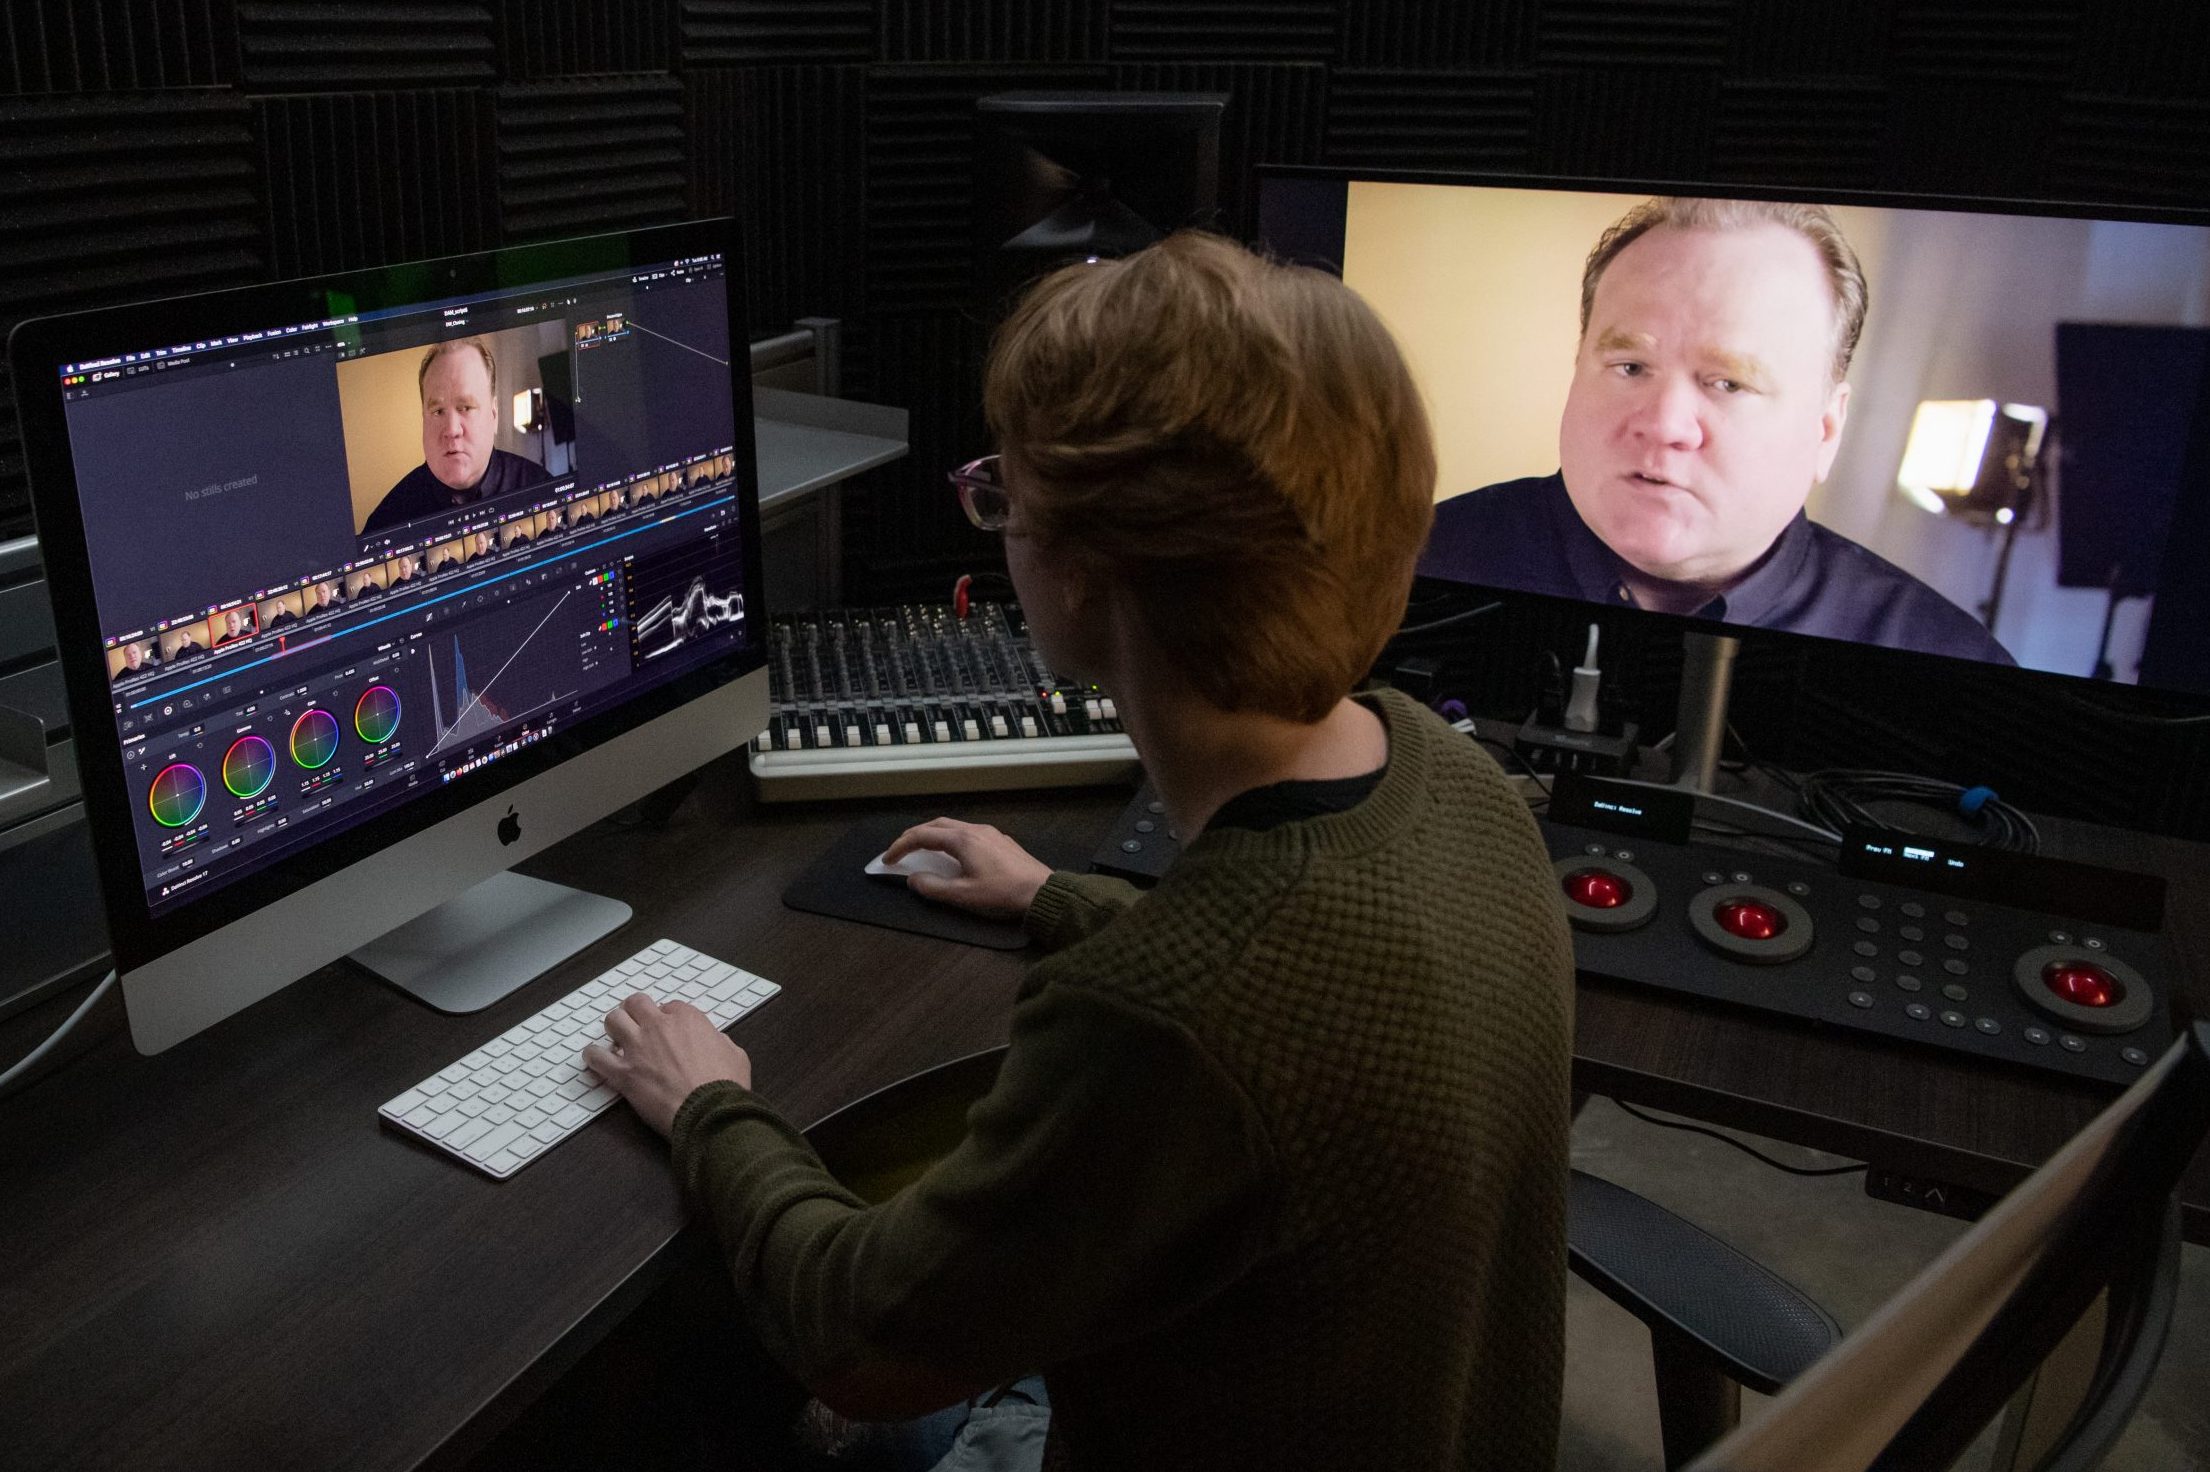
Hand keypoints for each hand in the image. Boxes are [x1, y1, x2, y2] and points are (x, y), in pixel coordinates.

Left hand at [584, 993, 752, 1137]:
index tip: (668, 1030)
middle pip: (635, 1004)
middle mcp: (659, 1026)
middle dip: (635, 1012)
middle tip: (637, 1024)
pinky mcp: (623, 1073)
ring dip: (614, 1028)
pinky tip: (595, 1059)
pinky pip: (596, 1057)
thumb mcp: (735, 1054)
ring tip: (616, 1038)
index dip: (667, 1018)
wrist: (709, 1111)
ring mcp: (637, 1048)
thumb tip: (714, 1042)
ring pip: (612, 1020)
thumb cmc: (725, 1085)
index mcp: (687, 1018)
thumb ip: (719, 1041)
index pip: (669, 1006)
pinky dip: (593, 1056)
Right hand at [882, 818, 1052, 919]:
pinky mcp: (1001, 840)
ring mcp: (990, 833)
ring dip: (933, 834)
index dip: (900, 846)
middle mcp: (974, 829)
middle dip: (914, 835)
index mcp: (962, 840)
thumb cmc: (1001, 894)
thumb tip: (912, 879)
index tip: (887, 860)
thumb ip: (932, 887)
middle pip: (937, 824)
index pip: (922, 836)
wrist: (1042, 892)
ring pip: (953, 825)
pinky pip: (968, 831)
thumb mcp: (962, 895)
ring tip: (922, 849)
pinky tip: (953, 852)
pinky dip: (950, 837)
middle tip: (901, 850)